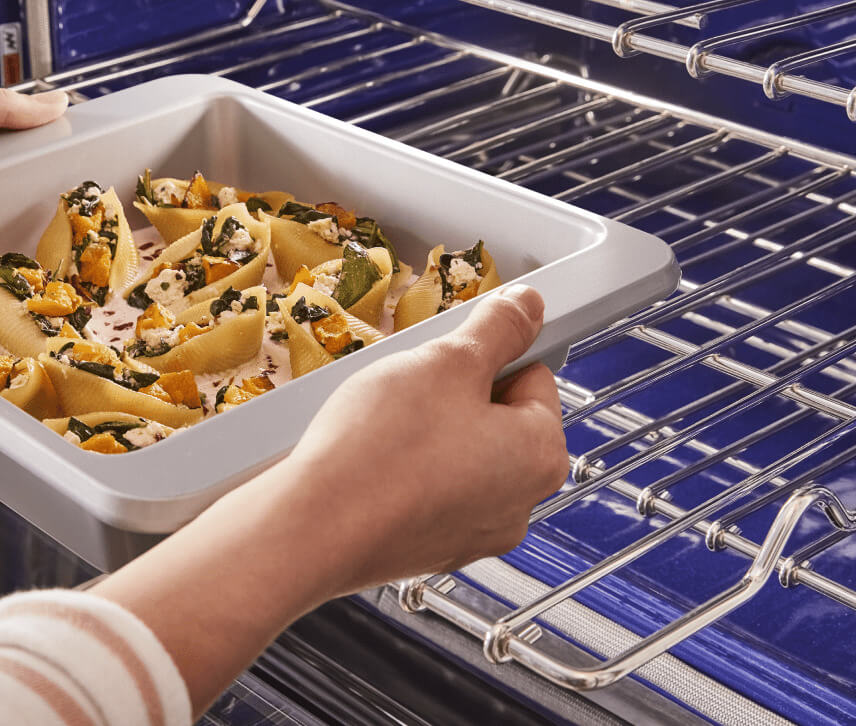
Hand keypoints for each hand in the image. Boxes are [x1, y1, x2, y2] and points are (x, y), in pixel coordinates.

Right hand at [92, 283, 567, 714]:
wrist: (314, 527)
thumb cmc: (382, 450)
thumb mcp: (446, 362)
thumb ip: (498, 329)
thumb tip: (528, 306)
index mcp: (541, 455)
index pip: (535, 377)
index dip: (488, 356)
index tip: (451, 356)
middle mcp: (520, 504)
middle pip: (500, 421)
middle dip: (460, 398)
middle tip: (415, 387)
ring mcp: (474, 534)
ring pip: (462, 457)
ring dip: (433, 434)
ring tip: (388, 425)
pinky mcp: (429, 549)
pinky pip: (429, 493)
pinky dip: (408, 473)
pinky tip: (374, 461)